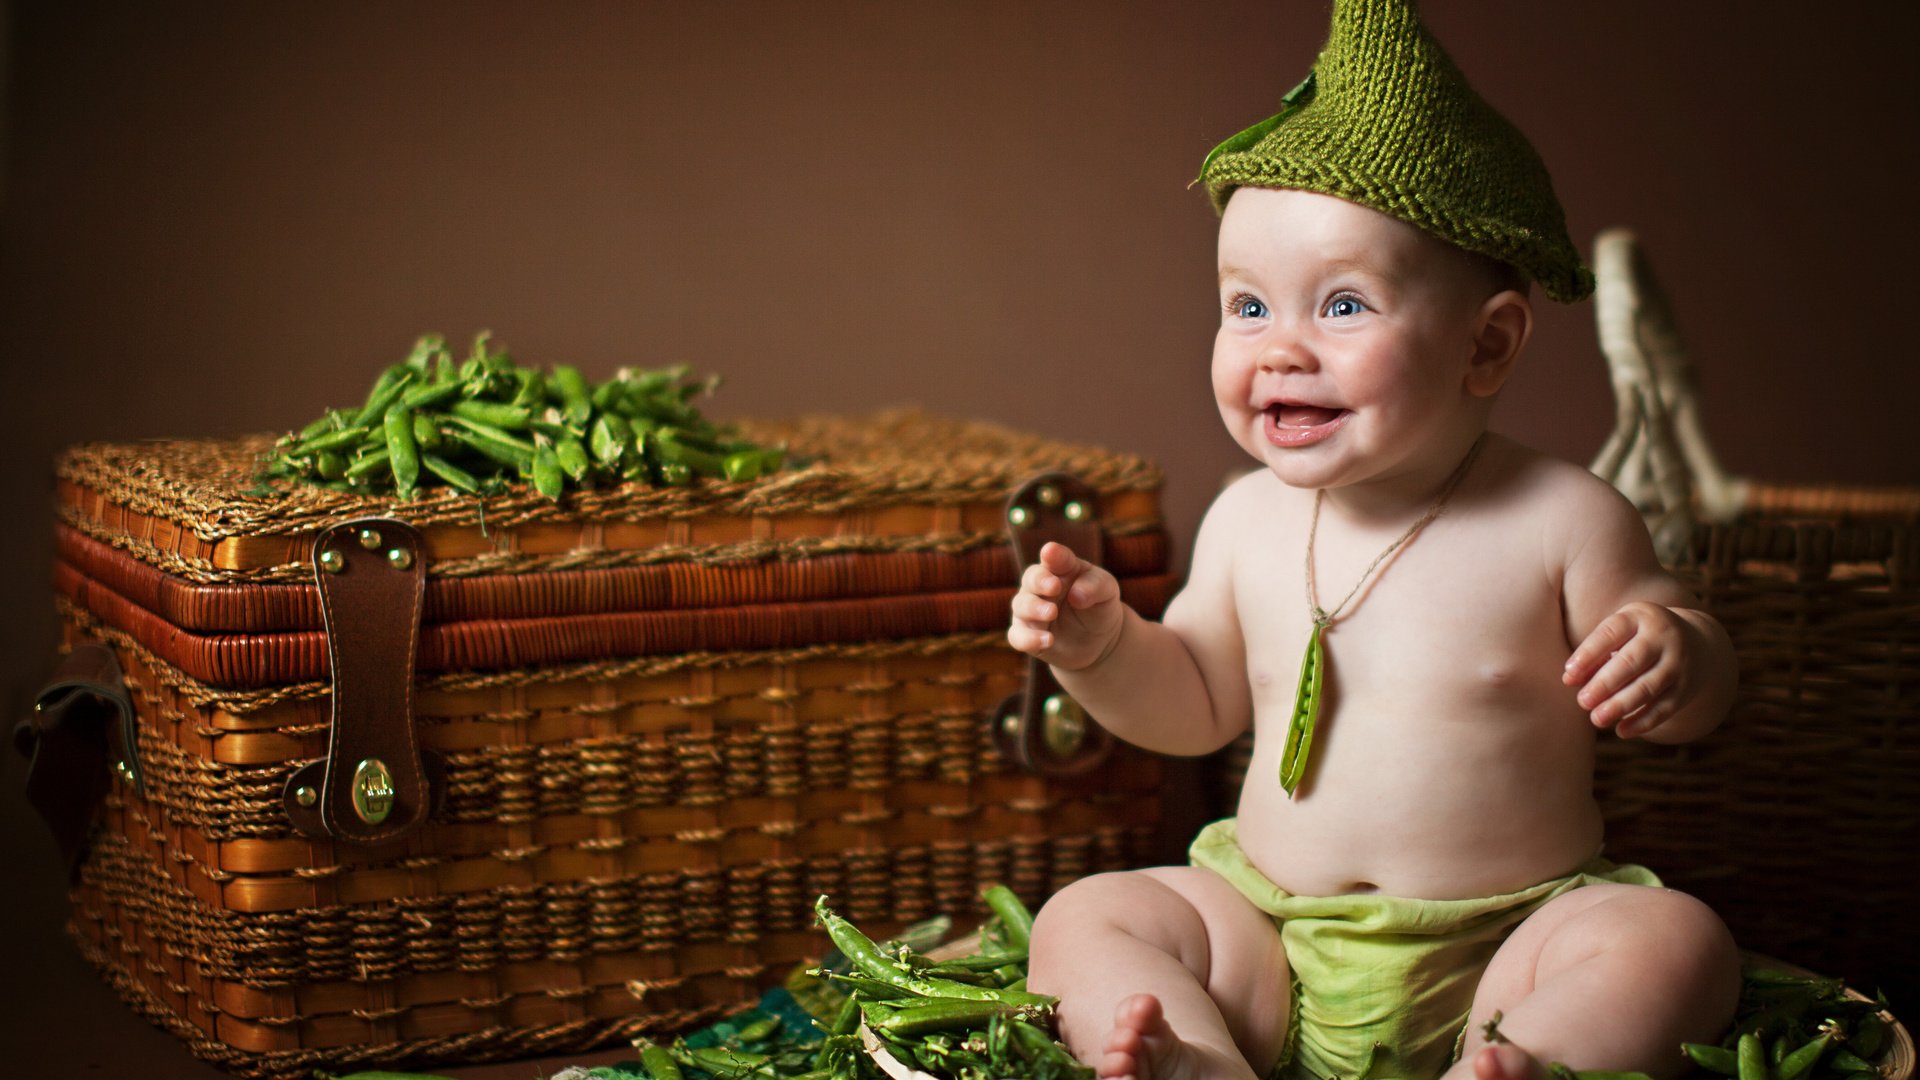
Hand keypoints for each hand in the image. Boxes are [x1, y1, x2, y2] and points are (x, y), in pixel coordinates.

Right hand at [1006, 541, 1124, 671]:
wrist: (1099, 639)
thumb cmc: (1099, 605)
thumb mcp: (1107, 590)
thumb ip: (1095, 586)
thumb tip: (1076, 596)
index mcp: (1059, 569)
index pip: (1053, 558)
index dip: (1052, 555)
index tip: (1050, 552)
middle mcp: (1039, 587)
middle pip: (1030, 579)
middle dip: (1039, 581)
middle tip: (1054, 587)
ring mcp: (1030, 611)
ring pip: (1021, 606)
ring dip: (1034, 608)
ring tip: (1052, 612)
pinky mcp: (1027, 635)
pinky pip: (1018, 636)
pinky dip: (1028, 638)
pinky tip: (1047, 640)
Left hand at [1562, 600, 1703, 738]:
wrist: (1695, 642)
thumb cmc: (1638, 638)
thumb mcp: (1620, 635)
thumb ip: (1594, 654)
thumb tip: (1569, 679)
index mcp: (1639, 617)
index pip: (1610, 633)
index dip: (1588, 654)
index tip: (1569, 675)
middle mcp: (1663, 637)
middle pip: (1631, 661)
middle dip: (1604, 683)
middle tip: (1582, 701)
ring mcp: (1678, 663)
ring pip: (1648, 687)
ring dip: (1621, 705)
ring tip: (1597, 719)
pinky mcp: (1686, 688)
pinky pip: (1664, 707)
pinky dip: (1643, 721)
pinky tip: (1621, 731)